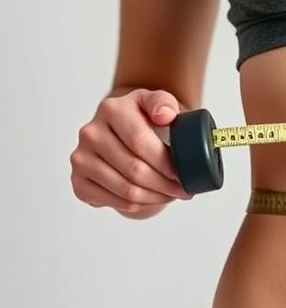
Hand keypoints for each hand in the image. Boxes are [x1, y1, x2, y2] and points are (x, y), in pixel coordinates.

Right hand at [70, 88, 190, 217]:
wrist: (121, 132)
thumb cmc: (144, 119)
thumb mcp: (156, 103)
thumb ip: (164, 102)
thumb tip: (165, 115)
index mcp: (111, 109)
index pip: (140, 142)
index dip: (165, 163)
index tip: (183, 173)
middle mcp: (91, 133)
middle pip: (134, 169)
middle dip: (165, 185)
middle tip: (183, 191)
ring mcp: (81, 158)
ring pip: (126, 189)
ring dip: (155, 197)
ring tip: (171, 195)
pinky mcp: (79, 181)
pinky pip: (114, 201)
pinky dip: (138, 205)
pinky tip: (151, 198)